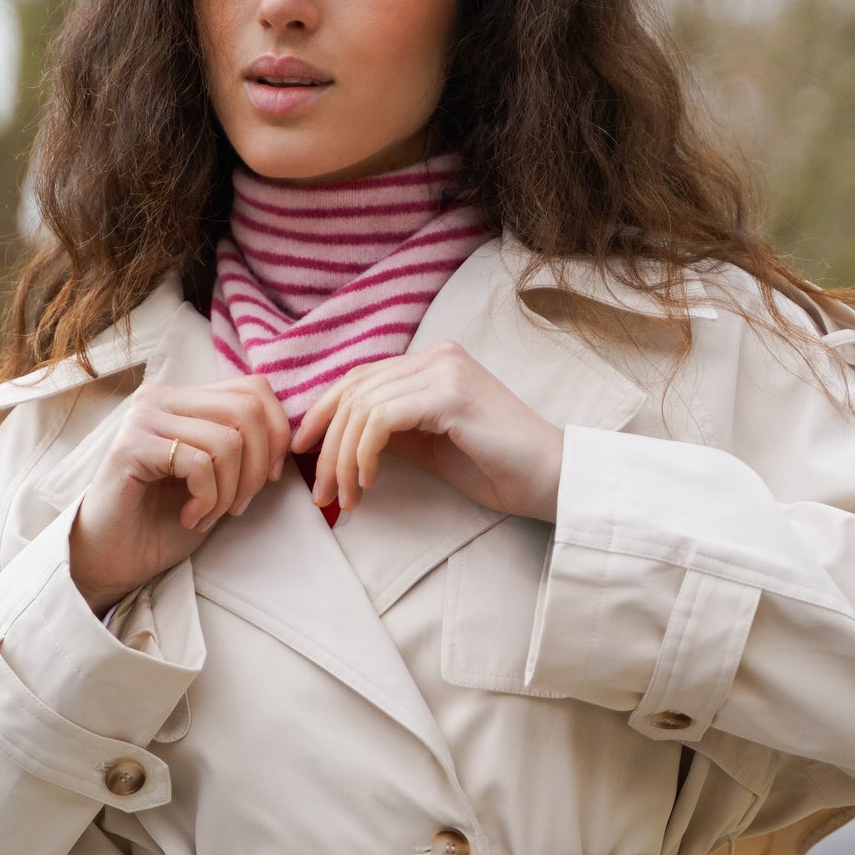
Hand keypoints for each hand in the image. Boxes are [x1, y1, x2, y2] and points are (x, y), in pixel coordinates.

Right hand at [69, 376, 290, 611]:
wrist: (114, 558)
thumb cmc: (165, 519)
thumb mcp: (218, 477)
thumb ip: (245, 447)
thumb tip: (291, 439)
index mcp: (185, 398)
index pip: (255, 389)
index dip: (277, 435)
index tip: (270, 479)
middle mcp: (162, 397)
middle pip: (248, 410)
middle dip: (259, 468)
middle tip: (238, 506)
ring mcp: (143, 417)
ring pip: (227, 441)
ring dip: (229, 492)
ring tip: (207, 516)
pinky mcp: (130, 446)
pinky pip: (199, 463)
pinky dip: (207, 499)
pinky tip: (190, 518)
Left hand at [290, 341, 562, 520]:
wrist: (553, 480)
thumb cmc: (497, 468)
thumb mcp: (430, 446)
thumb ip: (389, 433)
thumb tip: (335, 441)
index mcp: (432, 362)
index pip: (358, 379)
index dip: (322, 414)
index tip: (301, 453)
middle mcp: (437, 356)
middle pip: (354, 392)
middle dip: (326, 446)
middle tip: (321, 494)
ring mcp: (445, 370)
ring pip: (362, 408)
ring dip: (343, 460)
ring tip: (345, 499)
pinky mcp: (450, 394)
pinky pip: (382, 420)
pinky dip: (364, 454)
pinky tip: (369, 483)